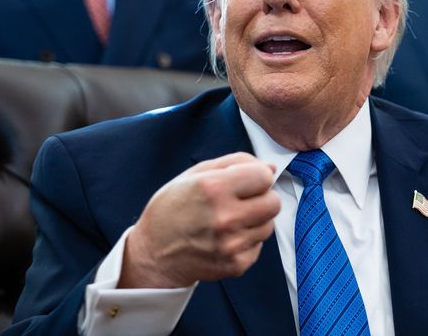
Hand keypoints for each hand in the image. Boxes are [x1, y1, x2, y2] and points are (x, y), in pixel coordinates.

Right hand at [120, 152, 279, 287]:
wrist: (153, 254)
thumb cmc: (172, 210)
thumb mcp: (194, 174)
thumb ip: (235, 163)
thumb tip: (270, 167)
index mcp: (214, 188)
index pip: (264, 176)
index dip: (258, 176)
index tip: (248, 180)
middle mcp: (225, 217)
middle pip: (274, 202)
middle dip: (262, 198)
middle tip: (242, 200)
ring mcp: (231, 244)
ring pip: (269, 225)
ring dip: (255, 220)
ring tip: (230, 220)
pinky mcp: (235, 264)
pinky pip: (259, 245)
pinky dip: (247, 240)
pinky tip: (227, 237)